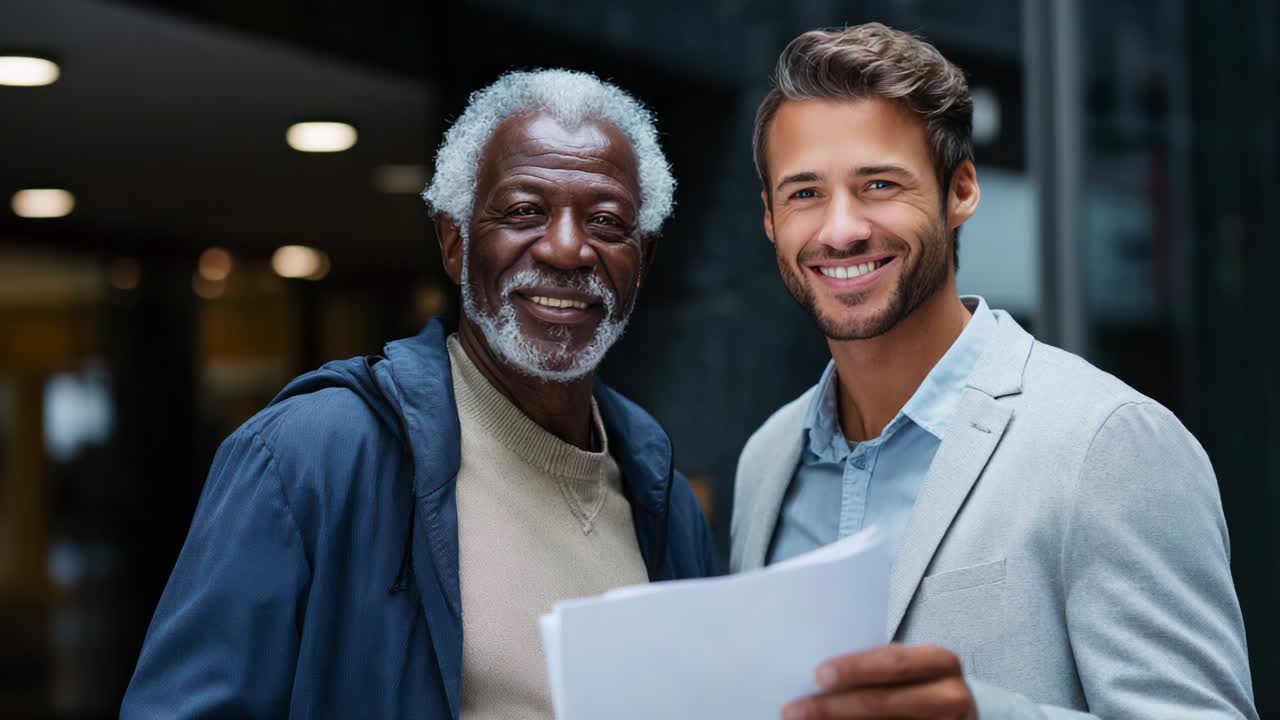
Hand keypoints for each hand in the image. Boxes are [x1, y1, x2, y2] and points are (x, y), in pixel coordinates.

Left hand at [782, 643, 975, 719]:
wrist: (955, 716)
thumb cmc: (919, 686)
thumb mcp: (907, 670)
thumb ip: (875, 669)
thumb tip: (815, 677)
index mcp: (939, 662)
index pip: (892, 662)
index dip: (854, 668)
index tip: (818, 675)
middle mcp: (950, 695)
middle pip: (882, 702)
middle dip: (832, 708)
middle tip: (794, 710)